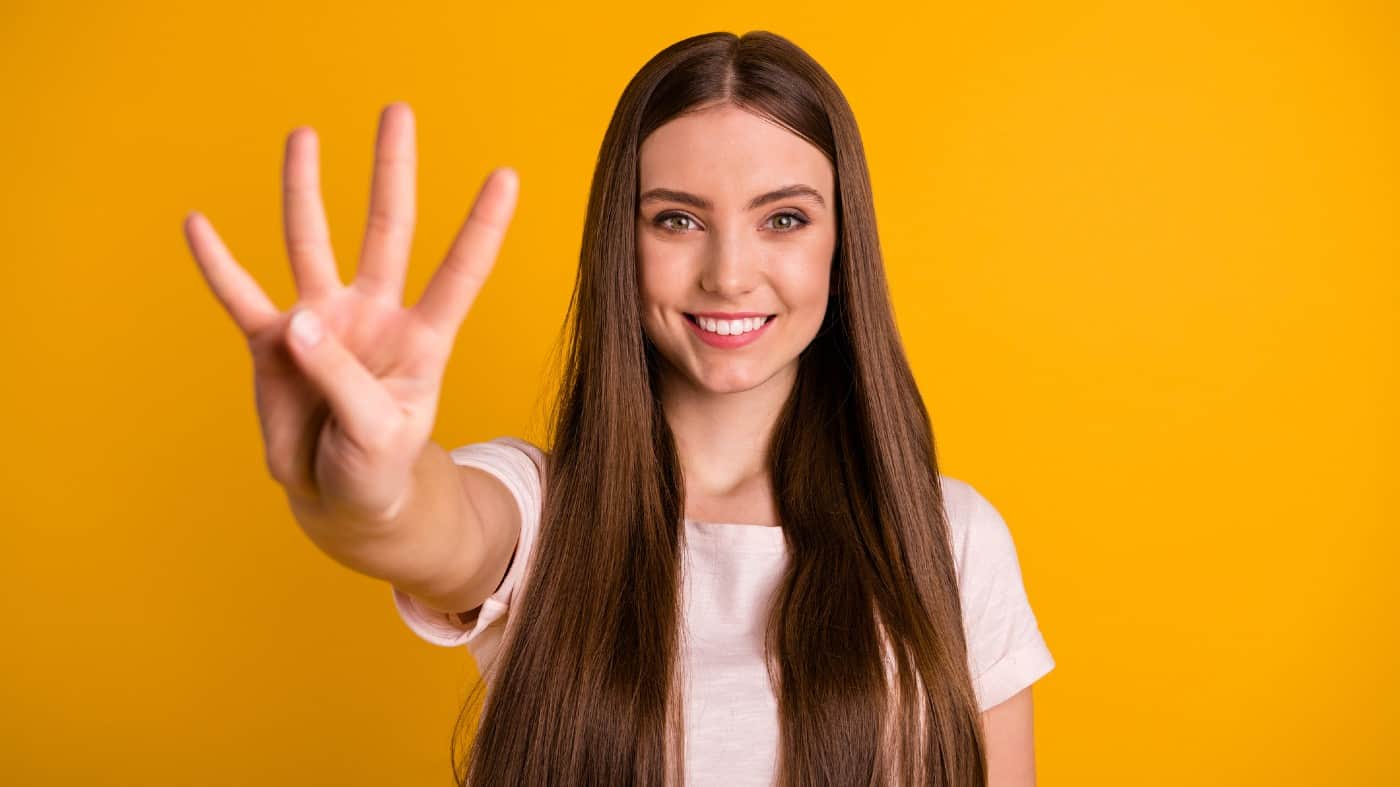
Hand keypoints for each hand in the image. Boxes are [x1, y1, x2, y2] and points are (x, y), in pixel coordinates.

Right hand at [183, 102, 518, 524]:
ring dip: (305, 190)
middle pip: (388, 230)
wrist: (340, 497)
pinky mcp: (274, 345)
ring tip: (303, 136)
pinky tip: (198, 224)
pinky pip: (242, 297)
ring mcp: (323, 325)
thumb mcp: (378, 434)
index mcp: (423, 340)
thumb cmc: (377, 466)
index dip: (481, 227)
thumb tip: (297, 320)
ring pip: (312, 244)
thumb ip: (342, 380)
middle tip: (396, 110)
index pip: (459, 273)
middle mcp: (375, 316)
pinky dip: (218, 265)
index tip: (505, 175)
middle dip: (392, 172)